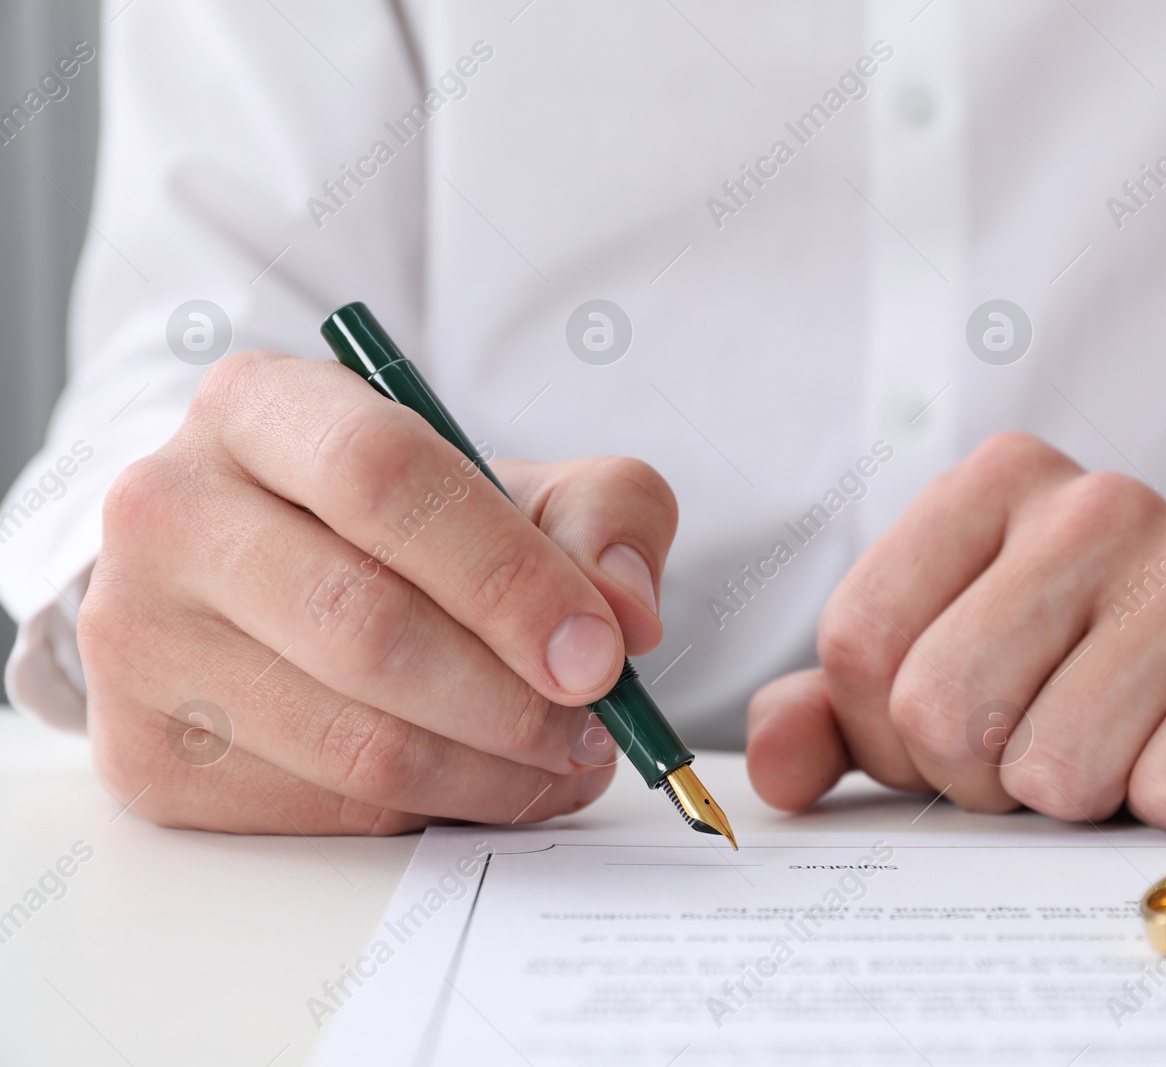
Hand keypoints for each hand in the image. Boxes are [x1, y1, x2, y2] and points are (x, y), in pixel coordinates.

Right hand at [81, 351, 676, 832]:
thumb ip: (602, 516)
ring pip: (351, 743)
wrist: (267, 585)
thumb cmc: (404, 528)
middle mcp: (170, 511)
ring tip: (558, 757)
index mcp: (260, 406)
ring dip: (490, 773)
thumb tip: (627, 614)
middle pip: (364, 626)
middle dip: (511, 698)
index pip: (383, 479)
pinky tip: (476, 780)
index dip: (507, 576)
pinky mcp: (147, 755)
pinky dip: (430, 812)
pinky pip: (323, 813)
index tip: (599, 652)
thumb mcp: (516, 483)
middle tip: (593, 724)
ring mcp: (139, 640)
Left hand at [747, 433, 1165, 833]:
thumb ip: (838, 714)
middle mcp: (1096, 502)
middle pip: (942, 708)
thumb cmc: (1086, 680)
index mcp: (992, 485)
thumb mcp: (945, 679)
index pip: (860, 644)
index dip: (892, 736)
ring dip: (1084, 806)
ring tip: (1130, 754)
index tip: (959, 736)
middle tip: (1045, 758)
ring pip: (1056, 770)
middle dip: (982, 781)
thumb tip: (775, 772)